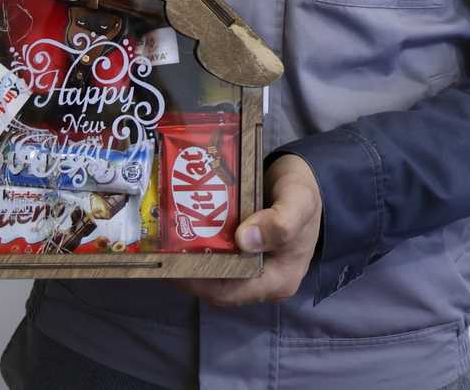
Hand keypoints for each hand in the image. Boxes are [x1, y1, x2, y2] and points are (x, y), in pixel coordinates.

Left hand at [175, 154, 322, 307]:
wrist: (307, 178)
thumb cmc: (306, 193)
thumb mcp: (299, 203)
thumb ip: (280, 223)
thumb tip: (245, 240)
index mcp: (278, 279)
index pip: (230, 292)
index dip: (200, 282)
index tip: (173, 263)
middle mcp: (261, 279)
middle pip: (216, 284)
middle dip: (187, 268)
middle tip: (162, 245)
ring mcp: (250, 264)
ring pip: (213, 268)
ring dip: (189, 254)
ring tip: (165, 236)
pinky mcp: (240, 249)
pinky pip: (215, 252)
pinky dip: (198, 242)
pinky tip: (181, 226)